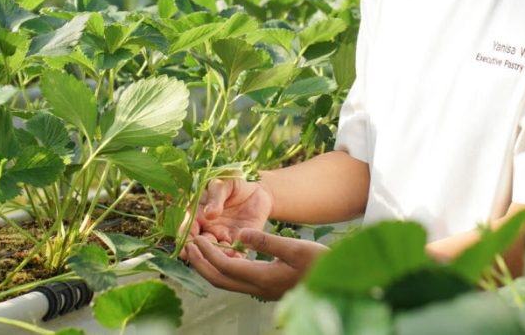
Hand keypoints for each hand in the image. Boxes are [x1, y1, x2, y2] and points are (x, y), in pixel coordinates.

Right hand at [182, 177, 272, 257]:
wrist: (257, 188)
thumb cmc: (235, 181)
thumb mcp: (224, 183)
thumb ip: (216, 197)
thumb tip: (208, 214)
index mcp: (197, 214)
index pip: (187, 229)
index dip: (185, 239)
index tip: (187, 247)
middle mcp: (207, 229)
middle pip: (200, 246)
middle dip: (202, 253)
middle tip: (208, 255)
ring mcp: (223, 237)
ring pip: (216, 254)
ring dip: (218, 259)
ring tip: (224, 258)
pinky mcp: (239, 242)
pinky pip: (235, 254)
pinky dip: (235, 259)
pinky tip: (238, 259)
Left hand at [185, 228, 327, 299]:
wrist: (336, 283)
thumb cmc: (320, 264)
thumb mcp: (295, 248)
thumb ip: (267, 242)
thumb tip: (241, 234)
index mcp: (263, 277)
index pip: (226, 266)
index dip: (208, 253)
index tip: (196, 239)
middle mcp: (258, 288)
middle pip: (220, 279)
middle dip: (201, 263)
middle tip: (188, 245)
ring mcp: (262, 290)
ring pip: (227, 282)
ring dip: (210, 266)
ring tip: (199, 249)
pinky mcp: (266, 287)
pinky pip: (236, 280)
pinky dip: (224, 268)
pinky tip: (224, 254)